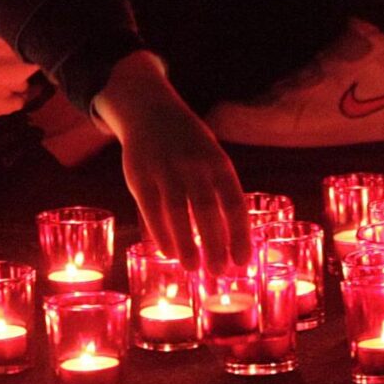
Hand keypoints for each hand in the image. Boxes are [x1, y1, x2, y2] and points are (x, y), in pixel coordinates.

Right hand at [91, 52, 246, 270]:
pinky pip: (151, 211)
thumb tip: (232, 240)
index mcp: (218, 163)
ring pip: (178, 213)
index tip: (243, 262)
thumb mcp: (212, 158)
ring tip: (194, 269)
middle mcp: (194, 166)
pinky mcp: (140, 176)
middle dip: (215, 245)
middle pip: (208, 211)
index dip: (240, 235)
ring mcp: (165, 170)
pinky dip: (161, 234)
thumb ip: (219, 192)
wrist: (149, 111)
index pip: (234, 204)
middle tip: (219, 273)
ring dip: (187, 245)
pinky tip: (168, 253)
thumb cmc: (188, 145)